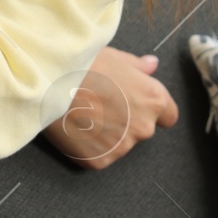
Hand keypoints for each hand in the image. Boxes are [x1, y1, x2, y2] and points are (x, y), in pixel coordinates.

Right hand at [45, 46, 177, 169]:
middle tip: (99, 106)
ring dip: (106, 135)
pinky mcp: (99, 161)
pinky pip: (98, 156)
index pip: (168, 116)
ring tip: (83, 115)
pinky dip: (88, 147)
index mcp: (153, 99)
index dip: (152, 112)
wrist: (49, 83)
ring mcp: (121, 147)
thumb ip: (137, 66)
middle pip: (141, 130)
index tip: (136, 107)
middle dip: (126, 122)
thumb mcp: (114, 57)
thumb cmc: (82, 64)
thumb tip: (152, 65)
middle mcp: (144, 126)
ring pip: (118, 145)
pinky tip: (74, 129)